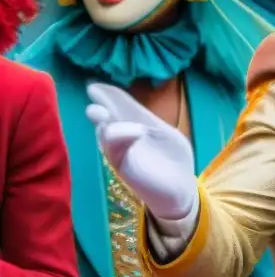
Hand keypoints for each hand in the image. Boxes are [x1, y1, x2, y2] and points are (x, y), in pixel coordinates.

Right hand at [86, 83, 197, 220]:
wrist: (180, 190)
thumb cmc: (172, 160)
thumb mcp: (166, 135)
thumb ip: (150, 124)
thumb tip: (132, 121)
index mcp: (136, 124)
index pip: (121, 106)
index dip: (109, 96)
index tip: (94, 87)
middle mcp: (124, 138)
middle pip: (108, 120)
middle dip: (100, 110)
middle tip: (91, 101)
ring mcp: (123, 153)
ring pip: (108, 137)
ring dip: (106, 125)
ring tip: (101, 114)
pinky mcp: (126, 169)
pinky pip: (118, 154)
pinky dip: (122, 141)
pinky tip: (131, 132)